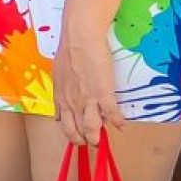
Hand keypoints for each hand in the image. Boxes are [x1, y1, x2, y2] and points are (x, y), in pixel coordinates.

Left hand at [51, 24, 125, 146]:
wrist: (80, 38)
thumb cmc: (68, 53)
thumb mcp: (59, 76)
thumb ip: (62, 93)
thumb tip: (62, 106)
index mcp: (60, 98)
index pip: (64, 125)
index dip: (72, 134)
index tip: (78, 136)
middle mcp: (72, 103)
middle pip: (77, 132)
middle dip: (84, 141)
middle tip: (91, 142)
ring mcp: (87, 99)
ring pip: (92, 129)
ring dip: (98, 137)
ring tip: (102, 139)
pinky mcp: (103, 93)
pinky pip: (112, 114)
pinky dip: (118, 122)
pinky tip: (121, 124)